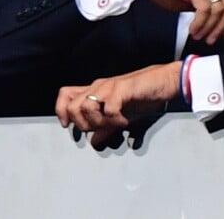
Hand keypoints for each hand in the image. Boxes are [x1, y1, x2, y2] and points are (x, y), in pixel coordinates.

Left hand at [55, 62, 181, 147]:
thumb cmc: (140, 96)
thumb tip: (93, 142)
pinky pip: (109, 108)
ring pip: (86, 106)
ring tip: (113, 124)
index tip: (69, 126)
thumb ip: (105, 127)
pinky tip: (124, 122)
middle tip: (100, 128)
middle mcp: (97, 87)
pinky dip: (115, 120)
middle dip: (83, 124)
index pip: (65, 95)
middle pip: (73, 107)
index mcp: (93, 91)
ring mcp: (109, 86)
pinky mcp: (122, 89)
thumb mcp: (119, 114)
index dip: (61, 111)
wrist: (162, 81)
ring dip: (98, 122)